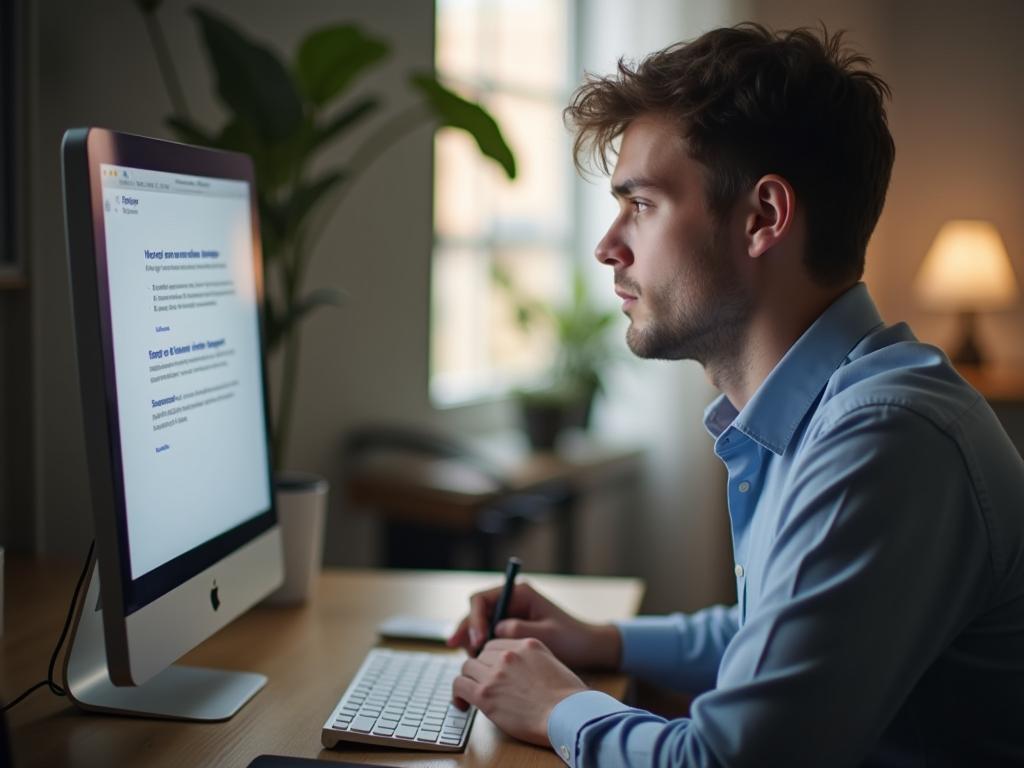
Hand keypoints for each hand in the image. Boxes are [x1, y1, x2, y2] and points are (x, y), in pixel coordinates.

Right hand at [447, 580, 621, 669]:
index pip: (483, 599)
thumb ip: (518, 631)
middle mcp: (511, 601)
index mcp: (520, 594)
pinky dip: (481, 647)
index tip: (478, 640)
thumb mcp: (545, 635)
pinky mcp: (511, 630)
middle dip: (466, 628)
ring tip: (471, 658)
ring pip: (480, 624)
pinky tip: (478, 661)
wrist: (590, 649)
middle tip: (455, 646)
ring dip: (472, 639)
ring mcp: (510, 615)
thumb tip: (494, 632)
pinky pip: (489, 636)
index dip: (475, 619)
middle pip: (477, 611)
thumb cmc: (572, 639)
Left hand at [452, 637, 587, 745]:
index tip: (491, 669)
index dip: (491, 658)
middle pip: (480, 654)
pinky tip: (462, 704)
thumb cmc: (569, 698)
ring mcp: (495, 673)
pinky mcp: (485, 694)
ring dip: (469, 679)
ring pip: (467, 667)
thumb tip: (522, 672)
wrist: (568, 714)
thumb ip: (533, 661)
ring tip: (471, 693)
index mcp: (526, 644)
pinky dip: (457, 694)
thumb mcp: (554, 664)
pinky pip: (459, 685)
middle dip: (480, 668)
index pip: (496, 644)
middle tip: (483, 683)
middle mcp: (508, 654)